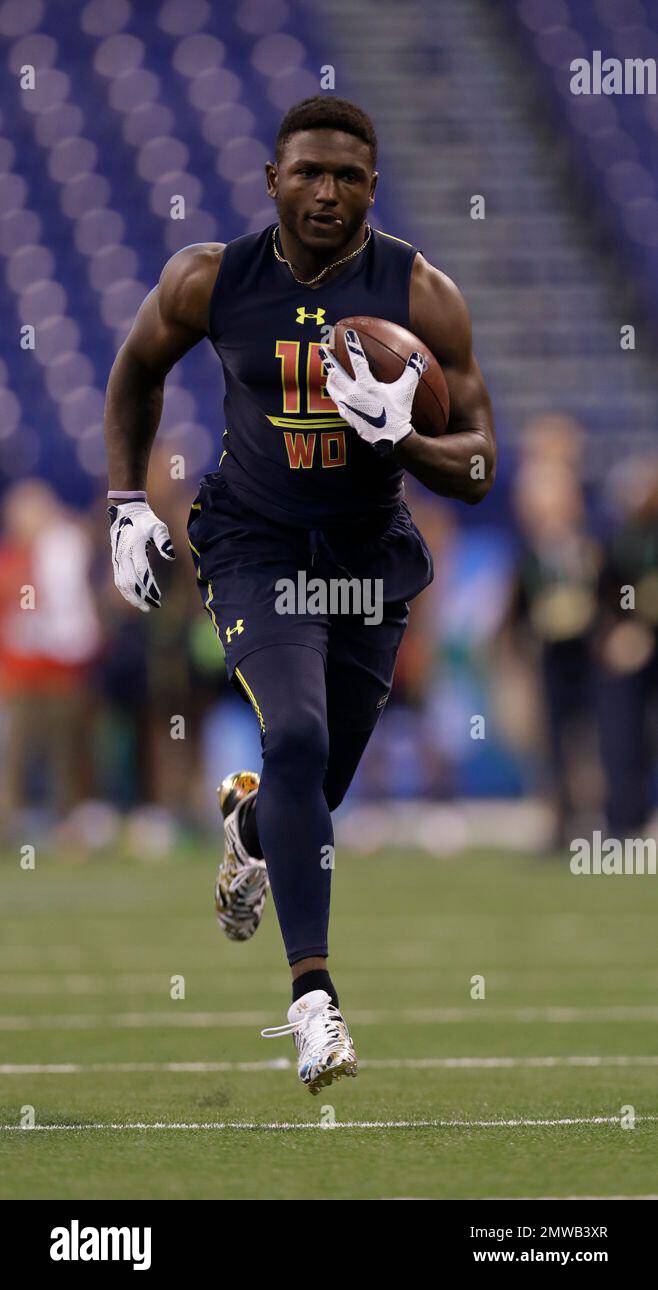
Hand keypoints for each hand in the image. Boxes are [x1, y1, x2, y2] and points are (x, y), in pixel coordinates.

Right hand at [108, 500, 174, 611]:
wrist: (125, 512)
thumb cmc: (145, 521)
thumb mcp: (158, 526)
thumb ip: (164, 541)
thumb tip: (171, 557)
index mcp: (135, 547)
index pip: (141, 572)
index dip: (149, 586)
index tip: (158, 597)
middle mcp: (123, 555)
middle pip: (131, 581)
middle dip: (142, 596)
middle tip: (155, 606)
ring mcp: (117, 559)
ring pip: (122, 584)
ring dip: (133, 597)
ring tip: (145, 607)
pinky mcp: (115, 561)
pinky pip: (118, 580)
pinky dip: (126, 592)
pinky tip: (135, 599)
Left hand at [318, 329, 427, 455]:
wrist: (390, 438)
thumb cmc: (399, 413)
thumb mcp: (406, 391)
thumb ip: (412, 372)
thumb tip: (418, 356)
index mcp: (366, 385)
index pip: (357, 361)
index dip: (352, 346)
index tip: (347, 334)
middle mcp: (353, 394)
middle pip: (335, 373)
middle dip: (328, 360)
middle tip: (323, 350)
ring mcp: (348, 407)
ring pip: (333, 388)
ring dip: (330, 378)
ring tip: (329, 372)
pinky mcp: (347, 417)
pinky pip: (338, 403)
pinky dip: (337, 396)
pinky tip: (339, 395)